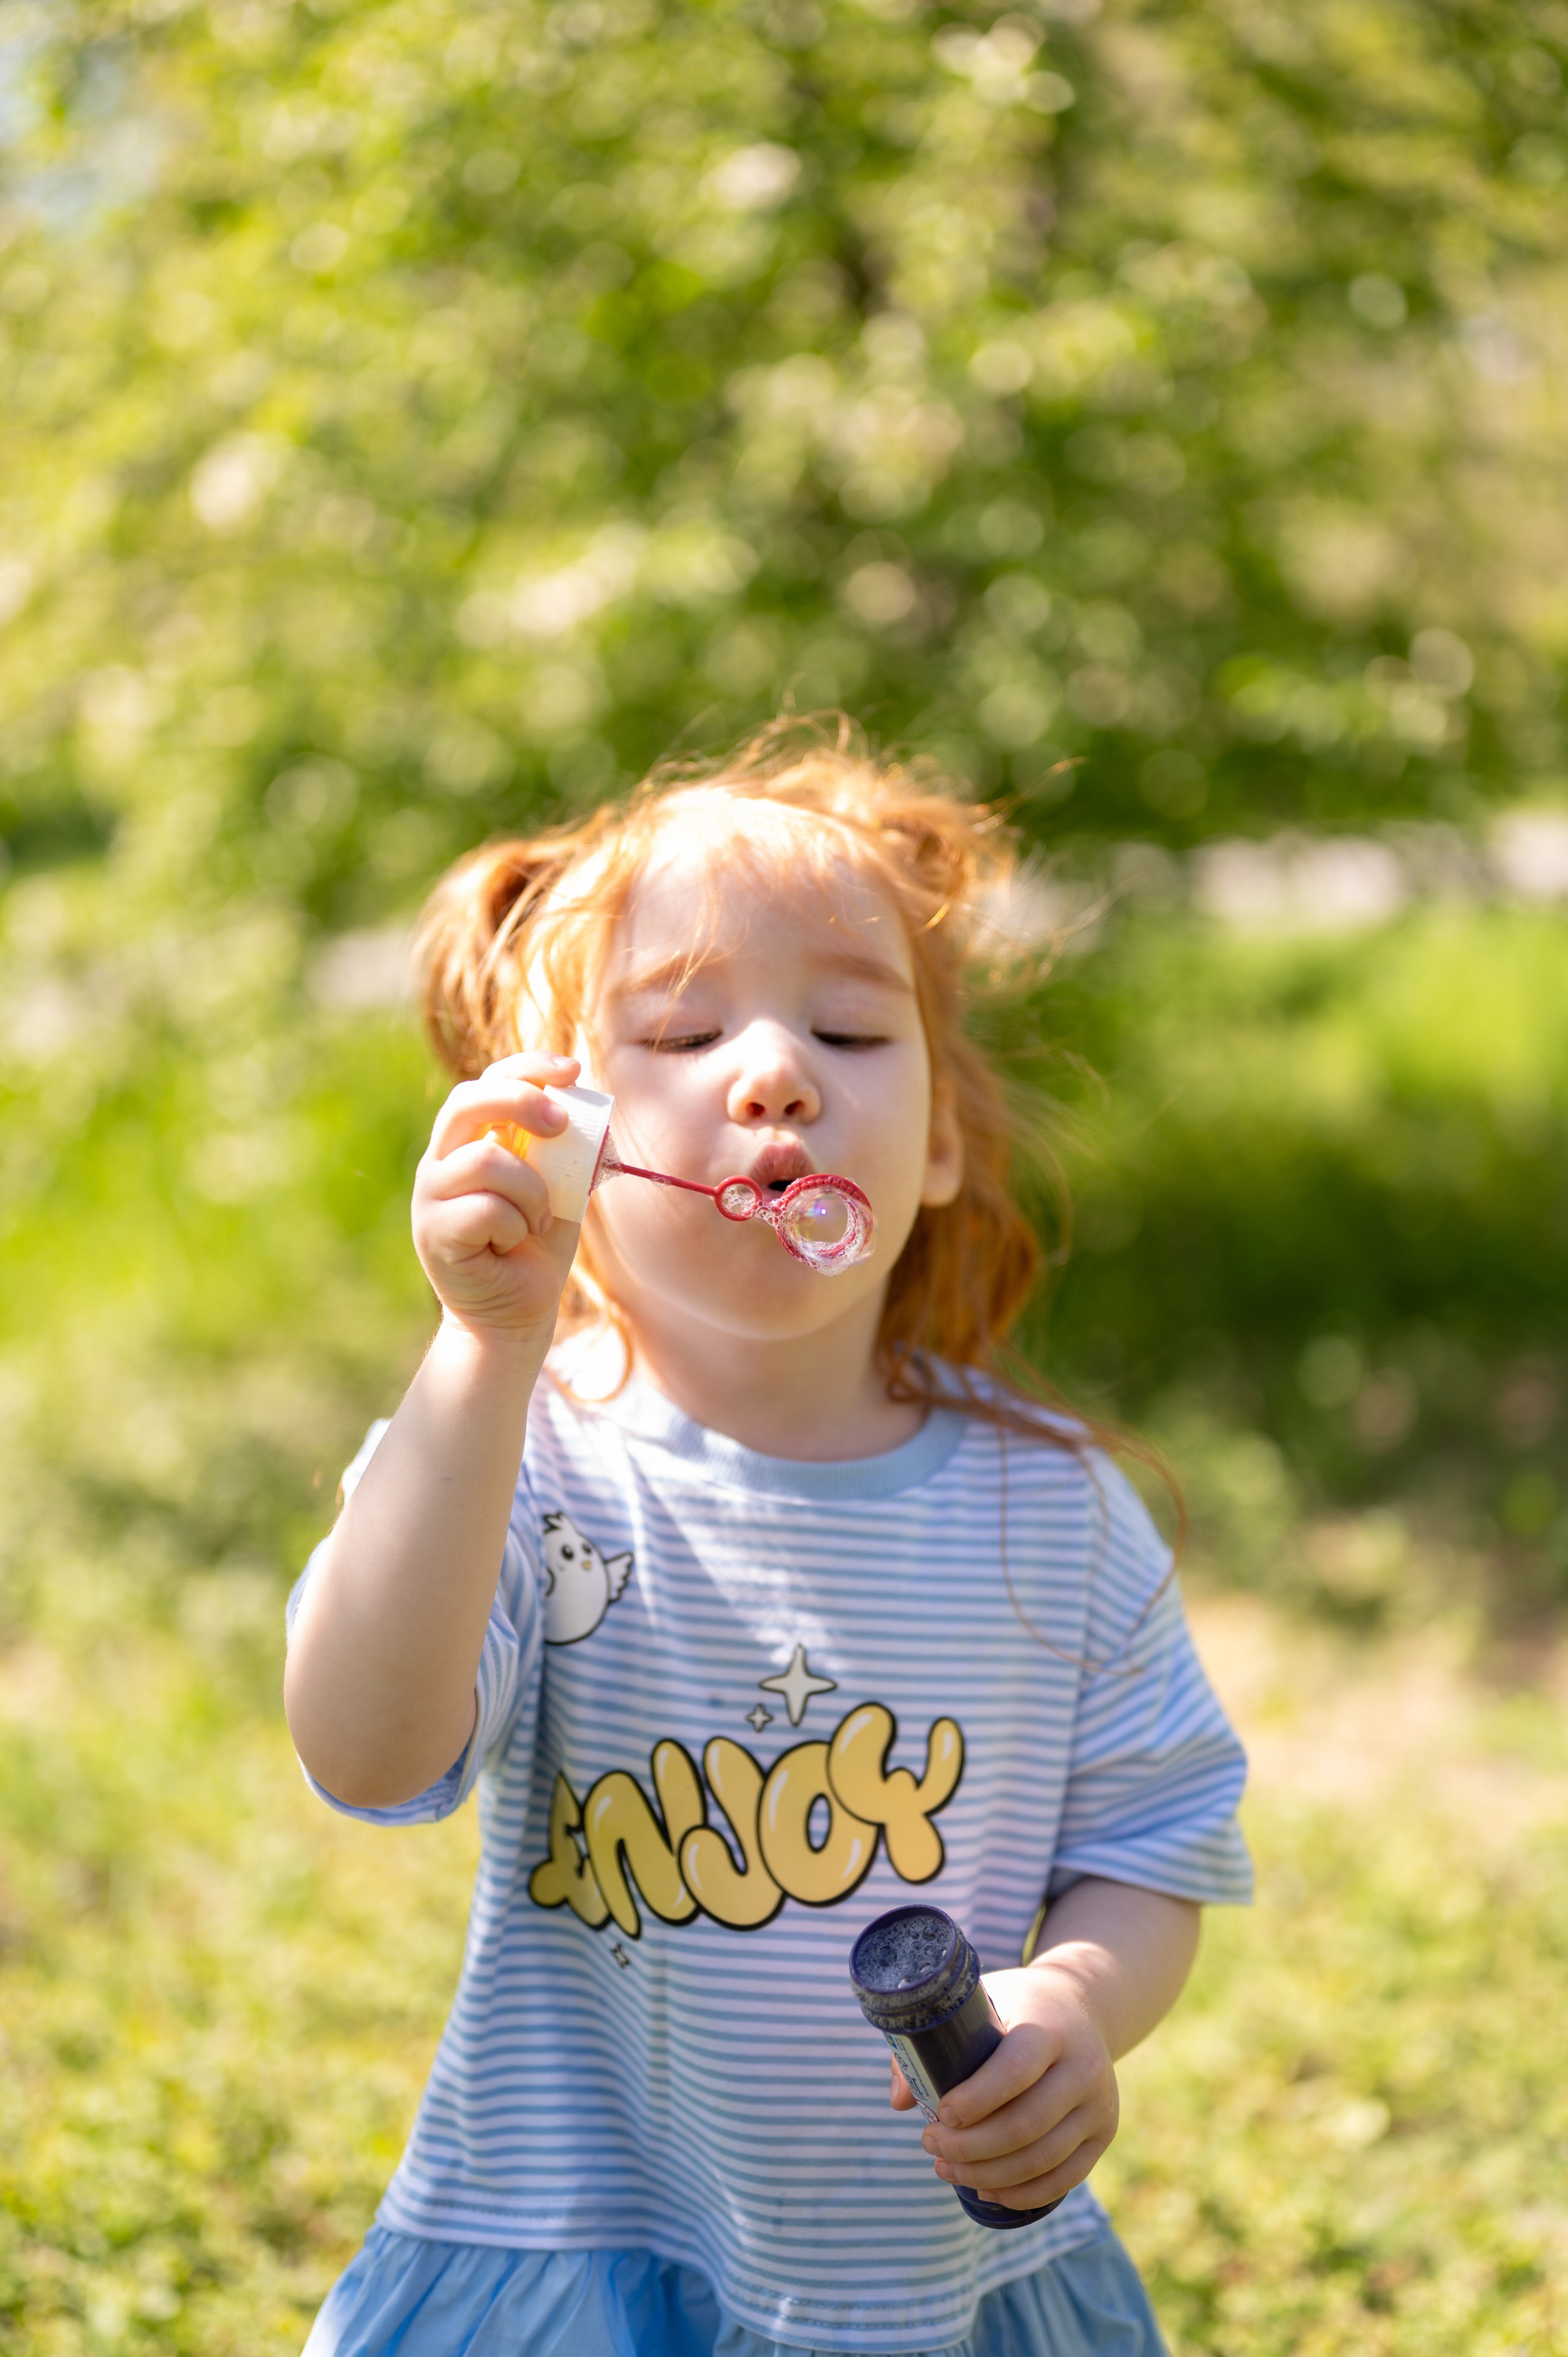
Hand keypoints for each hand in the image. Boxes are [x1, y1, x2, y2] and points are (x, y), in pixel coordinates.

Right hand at [412, 1052, 584, 1338]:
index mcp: (471, 1141)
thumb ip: (571, 1155)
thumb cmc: (537, 1249)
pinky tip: (510, 1247)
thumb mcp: (563, 1192)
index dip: (528, 1067)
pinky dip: (515, 1228)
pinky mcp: (433, 1232)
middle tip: (561, 1126)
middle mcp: (442, 1159)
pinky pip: (487, 1209)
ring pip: (486, 1159)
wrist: (514, 1316)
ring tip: (537, 1222)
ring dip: (531, 1192)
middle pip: (468, 1101)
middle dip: (521, 1102)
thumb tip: (600, 1119)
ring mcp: (432, 1195)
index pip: (487, 1081)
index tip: (572, 1071)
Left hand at [891, 1961, 1118, 2211]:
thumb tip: (900, 2101)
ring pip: (1042, 2159)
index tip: (940, 2114)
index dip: (975, 2100)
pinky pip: (1064, 2178)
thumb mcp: (978, 2004)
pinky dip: (1021, 2193)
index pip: (1015, 2070)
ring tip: (946, 2168)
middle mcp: (1084, 2066)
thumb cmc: (1013, 2008)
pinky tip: (985, 2187)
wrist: (1078, 2006)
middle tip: (930, 2144)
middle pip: (1026, 2124)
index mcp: (1050, 2027)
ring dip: (988, 2174)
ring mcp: (1099, 2104)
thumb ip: (932, 2044)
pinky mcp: (1103, 2134)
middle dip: (970, 2146)